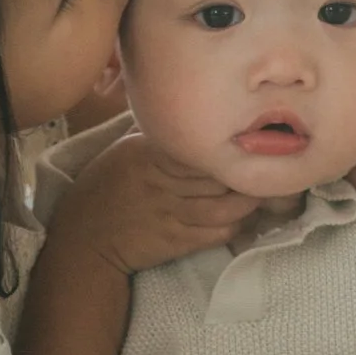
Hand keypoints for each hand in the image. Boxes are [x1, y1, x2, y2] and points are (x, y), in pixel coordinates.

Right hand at [49, 129, 251, 274]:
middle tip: (271, 165)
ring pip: (225, 205)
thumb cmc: (102, 189)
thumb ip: (155, 135)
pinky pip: (217, 233)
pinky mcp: (176, 241)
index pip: (199, 145)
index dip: (229, 144)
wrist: (84, 240)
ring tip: (265, 192)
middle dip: (247, 171)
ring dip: (249, 201)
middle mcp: (162, 181)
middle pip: (218, 174)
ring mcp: (170, 213)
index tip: (251, 139)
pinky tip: (245, 218)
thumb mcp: (122, 151)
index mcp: (148, 153)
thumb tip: (186, 113)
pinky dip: (237, 225)